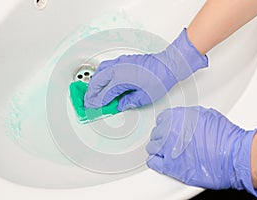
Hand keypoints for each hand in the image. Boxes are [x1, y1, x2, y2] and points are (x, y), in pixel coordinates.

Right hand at [84, 29, 207, 110]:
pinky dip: (100, 74)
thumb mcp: (144, 97)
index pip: (103, 93)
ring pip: (99, 72)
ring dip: (94, 82)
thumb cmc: (160, 78)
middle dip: (91, 93)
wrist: (168, 65)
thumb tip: (120, 105)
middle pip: (97, 81)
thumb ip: (128, 102)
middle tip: (88, 102)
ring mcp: (120, 63)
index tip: (93, 107)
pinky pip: (106, 66)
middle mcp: (118, 69)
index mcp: (121, 79)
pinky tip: (101, 79)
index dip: (97, 102)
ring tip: (92, 92)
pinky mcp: (123, 60)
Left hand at [146, 106, 256, 198]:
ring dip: (158, 149)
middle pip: (156, 134)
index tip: (167, 130)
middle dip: (162, 137)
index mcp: (177, 117)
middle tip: (170, 142)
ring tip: (166, 152)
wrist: (233, 155)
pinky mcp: (170, 166)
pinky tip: (160, 161)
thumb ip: (188, 116)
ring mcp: (168, 148)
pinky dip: (155, 161)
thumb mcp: (205, 115)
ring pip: (153, 147)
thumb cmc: (224, 136)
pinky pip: (153, 162)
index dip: (165, 125)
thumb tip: (182, 120)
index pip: (161, 119)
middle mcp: (169, 131)